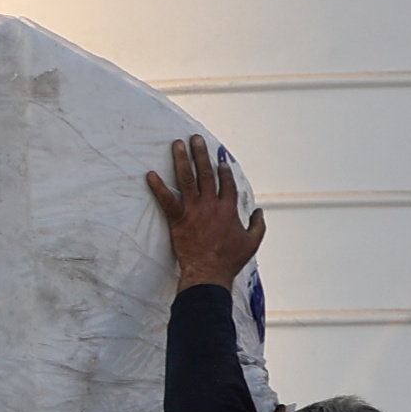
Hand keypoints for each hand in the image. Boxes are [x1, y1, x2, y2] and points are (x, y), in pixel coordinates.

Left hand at [146, 136, 265, 291]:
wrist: (209, 273)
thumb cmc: (230, 260)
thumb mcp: (253, 242)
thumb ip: (258, 225)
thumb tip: (260, 211)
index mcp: (229, 209)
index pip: (227, 183)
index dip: (224, 170)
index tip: (220, 159)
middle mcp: (212, 204)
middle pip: (207, 173)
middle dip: (201, 154)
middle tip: (196, 139)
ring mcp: (194, 210)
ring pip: (188, 179)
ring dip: (182, 160)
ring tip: (177, 144)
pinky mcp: (178, 219)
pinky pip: (166, 200)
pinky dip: (158, 187)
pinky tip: (150, 175)